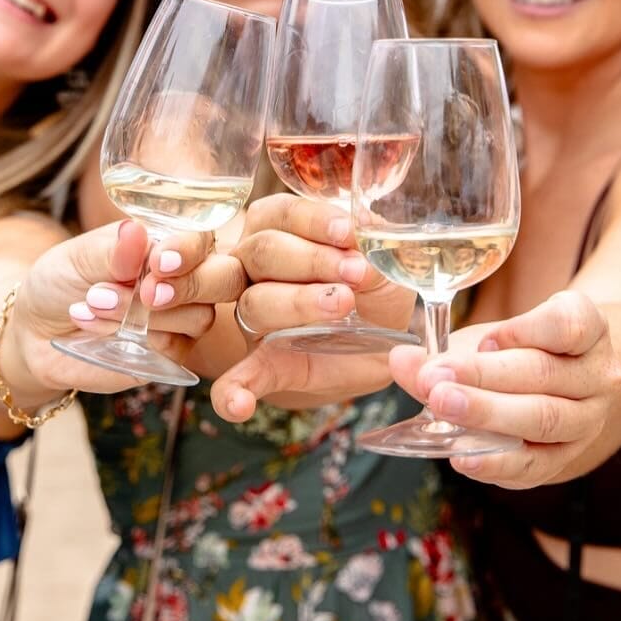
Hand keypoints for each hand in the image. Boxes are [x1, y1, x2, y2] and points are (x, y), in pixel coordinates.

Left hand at [14, 220, 245, 394]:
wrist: (36, 332)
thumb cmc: (61, 281)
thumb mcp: (77, 257)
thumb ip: (111, 251)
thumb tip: (135, 232)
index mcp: (170, 241)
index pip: (202, 239)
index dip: (189, 250)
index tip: (159, 261)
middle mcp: (187, 277)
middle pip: (226, 278)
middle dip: (190, 284)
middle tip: (146, 293)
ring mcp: (183, 316)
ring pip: (200, 316)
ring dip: (146, 313)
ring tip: (94, 303)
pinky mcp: (171, 353)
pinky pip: (177, 348)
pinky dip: (138, 338)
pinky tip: (96, 327)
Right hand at [209, 194, 414, 419]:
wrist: (381, 343)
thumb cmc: (377, 290)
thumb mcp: (386, 268)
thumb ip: (374, 257)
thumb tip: (364, 256)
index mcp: (282, 229)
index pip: (281, 214)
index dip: (312, 221)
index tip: (347, 233)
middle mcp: (256, 267)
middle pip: (263, 252)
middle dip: (311, 260)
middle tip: (354, 274)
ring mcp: (257, 316)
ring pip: (257, 302)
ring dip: (297, 303)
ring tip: (340, 305)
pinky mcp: (266, 361)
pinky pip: (240, 376)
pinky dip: (234, 391)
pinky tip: (238, 406)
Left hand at [389, 290, 620, 487]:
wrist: (566, 386)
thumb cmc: (522, 350)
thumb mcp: (493, 337)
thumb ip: (447, 350)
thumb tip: (401, 360)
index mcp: (589, 328)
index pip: (568, 325)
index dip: (524, 330)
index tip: (483, 339)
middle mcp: (599, 374)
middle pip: (543, 374)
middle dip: (483, 377)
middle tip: (434, 381)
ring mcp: (589, 420)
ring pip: (543, 419)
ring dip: (487, 416)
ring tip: (441, 408)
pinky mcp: (567, 459)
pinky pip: (535, 465)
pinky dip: (496, 462)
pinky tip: (461, 456)